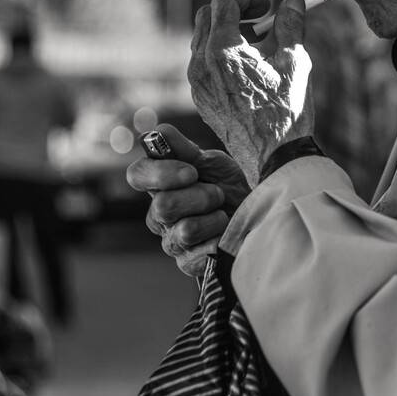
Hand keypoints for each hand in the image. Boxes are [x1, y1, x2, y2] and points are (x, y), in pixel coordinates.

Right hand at [126, 123, 250, 277]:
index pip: (137, 175)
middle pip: (163, 206)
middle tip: (218, 194)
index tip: (191, 172)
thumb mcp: (213, 162)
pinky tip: (223, 236)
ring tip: (223, 215)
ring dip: (212, 220)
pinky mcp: (186, 263)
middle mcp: (158, 213)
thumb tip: (161, 132)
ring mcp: (170, 240)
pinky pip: (196, 256)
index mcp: (159, 184)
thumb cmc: (231, 185)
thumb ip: (185, 150)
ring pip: (183, 231)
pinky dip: (217, 242)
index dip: (160, 174)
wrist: (260, 214)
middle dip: (200, 197)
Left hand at [187, 0, 313, 186]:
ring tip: (261, 41)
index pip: (225, 2)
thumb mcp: (295, 60)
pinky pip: (204, 64)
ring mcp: (198, 83)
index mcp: (222, 50)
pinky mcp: (202, 98)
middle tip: (263, 15)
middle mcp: (201, 64)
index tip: (270, 0)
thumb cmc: (286, 110)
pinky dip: (223, 54)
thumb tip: (292, 0)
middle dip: (236, 9)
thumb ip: (291, 23)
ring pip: (204, 40)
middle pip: (207, 16)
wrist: (274, 157)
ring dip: (229, 31)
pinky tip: (250, 66)